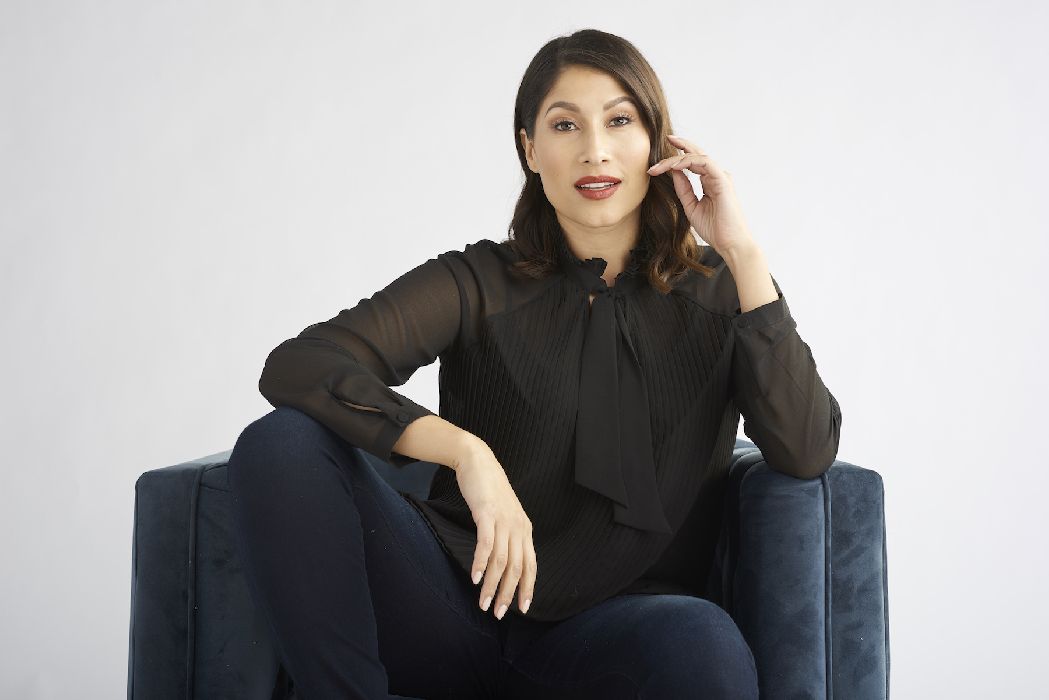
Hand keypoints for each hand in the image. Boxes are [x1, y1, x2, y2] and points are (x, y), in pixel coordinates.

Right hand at [453, 444, 536, 618]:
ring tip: (484, 603)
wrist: (478, 461)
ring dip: (493, 586)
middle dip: (508, 594)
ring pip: (502, 561)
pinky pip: (486, 544)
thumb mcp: (504, 515)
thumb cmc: (489, 490)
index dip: (527, 588)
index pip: (531, 566)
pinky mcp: (487, 514)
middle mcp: (518, 527)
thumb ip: (507, 535)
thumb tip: (505, 561)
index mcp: (524, 529)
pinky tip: (476, 578)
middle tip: (498, 613)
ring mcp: (504, 520)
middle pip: (517, 568)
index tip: (522, 609)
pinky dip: (482, 563)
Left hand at [647, 134, 757, 257]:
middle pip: (697, 154)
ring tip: (660, 165)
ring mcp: (721, 177)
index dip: (678, 156)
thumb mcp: (691, 206)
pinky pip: (705, 163)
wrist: (730, 243)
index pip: (693, 163)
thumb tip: (673, 172)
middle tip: (666, 139)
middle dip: (681, 145)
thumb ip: (684, 189)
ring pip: (698, 157)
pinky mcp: (723, 181)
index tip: (660, 158)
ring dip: (677, 158)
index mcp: (710, 182)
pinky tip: (674, 166)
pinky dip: (688, 162)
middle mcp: (717, 176)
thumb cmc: (714, 229)